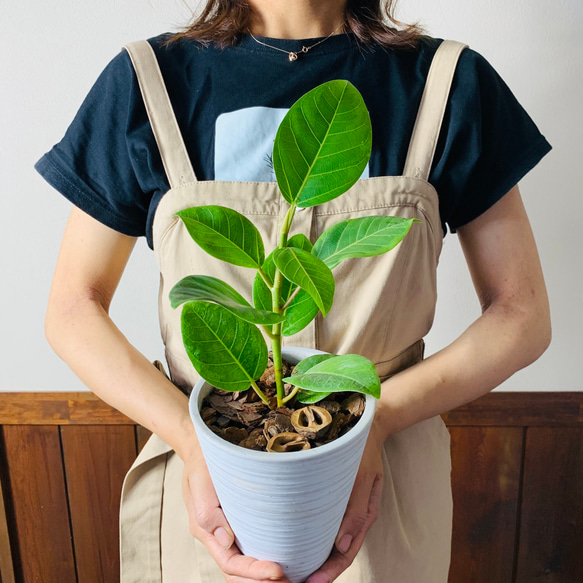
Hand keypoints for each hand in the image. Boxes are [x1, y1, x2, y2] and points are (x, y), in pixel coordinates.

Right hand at [182, 452, 291, 582]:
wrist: (203, 445)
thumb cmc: (203, 461)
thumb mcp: (200, 481)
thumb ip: (208, 512)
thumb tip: (225, 540)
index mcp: (207, 529)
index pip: (230, 562)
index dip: (253, 572)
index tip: (278, 570)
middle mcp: (219, 534)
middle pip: (239, 571)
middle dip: (263, 582)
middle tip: (291, 582)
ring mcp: (230, 528)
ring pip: (246, 562)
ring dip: (266, 576)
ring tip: (293, 578)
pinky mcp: (241, 519)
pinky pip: (252, 545)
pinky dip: (267, 556)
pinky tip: (287, 556)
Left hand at [305, 426, 384, 582]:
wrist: (366, 428)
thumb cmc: (362, 450)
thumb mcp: (363, 476)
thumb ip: (355, 509)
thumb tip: (342, 546)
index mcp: (363, 515)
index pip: (345, 553)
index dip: (329, 571)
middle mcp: (353, 517)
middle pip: (337, 553)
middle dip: (320, 572)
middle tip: (297, 582)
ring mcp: (345, 509)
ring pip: (331, 542)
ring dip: (316, 558)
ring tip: (295, 571)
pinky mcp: (336, 499)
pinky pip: (326, 524)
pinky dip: (315, 537)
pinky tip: (298, 541)